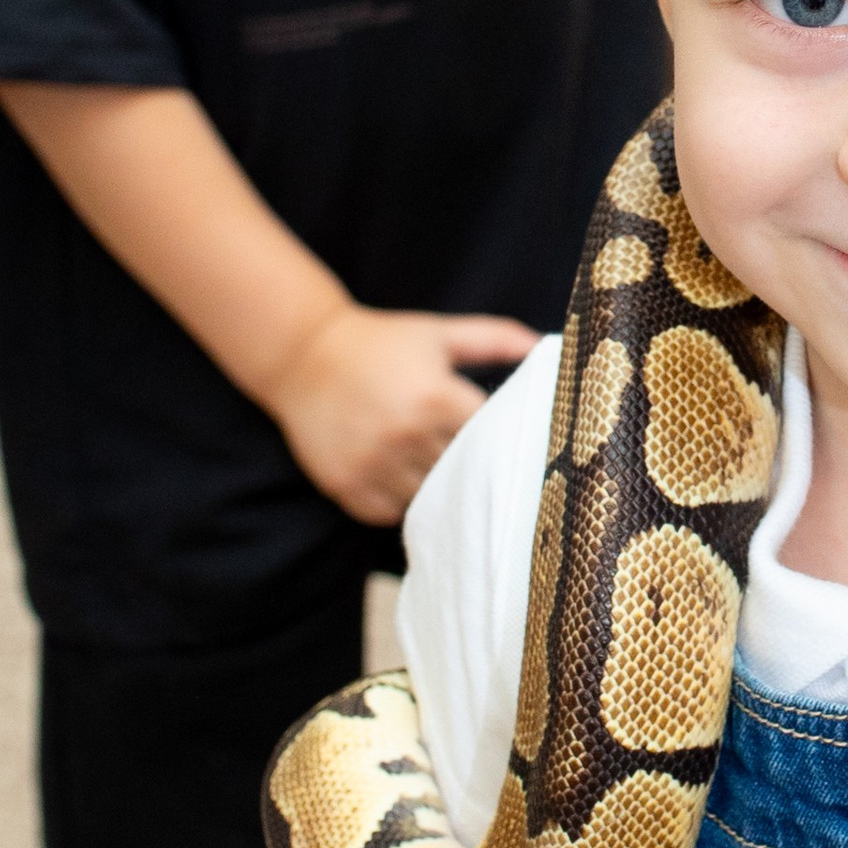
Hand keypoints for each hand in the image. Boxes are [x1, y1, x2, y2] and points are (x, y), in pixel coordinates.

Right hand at [266, 302, 534, 521]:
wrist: (301, 355)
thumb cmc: (380, 342)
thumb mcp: (438, 334)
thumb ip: (495, 338)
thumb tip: (546, 347)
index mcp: (436, 397)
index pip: (490, 441)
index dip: (502, 444)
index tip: (511, 445)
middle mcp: (406, 436)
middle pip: (463, 474)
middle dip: (472, 469)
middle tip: (481, 467)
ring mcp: (374, 466)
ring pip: (430, 500)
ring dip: (438, 490)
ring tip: (438, 471)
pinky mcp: (348, 487)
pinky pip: (392, 514)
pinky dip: (401, 503)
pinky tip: (402, 478)